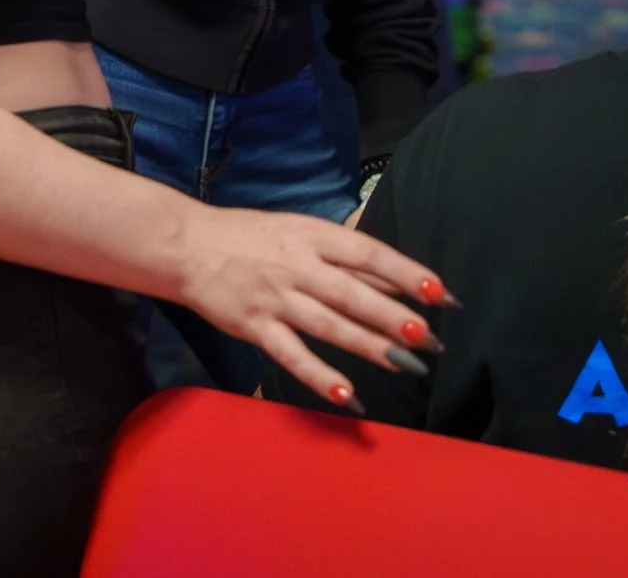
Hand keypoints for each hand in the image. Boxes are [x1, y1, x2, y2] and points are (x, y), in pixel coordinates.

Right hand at [172, 207, 450, 409]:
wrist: (187, 246)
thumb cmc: (251, 236)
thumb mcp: (300, 231)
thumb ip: (343, 255)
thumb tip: (395, 277)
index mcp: (313, 236)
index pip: (368, 253)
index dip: (405, 273)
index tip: (440, 294)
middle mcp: (297, 266)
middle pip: (352, 293)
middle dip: (393, 317)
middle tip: (429, 339)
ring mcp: (275, 298)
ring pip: (329, 325)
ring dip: (368, 345)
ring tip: (405, 364)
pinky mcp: (254, 327)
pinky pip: (291, 355)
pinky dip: (319, 376)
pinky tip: (347, 395)